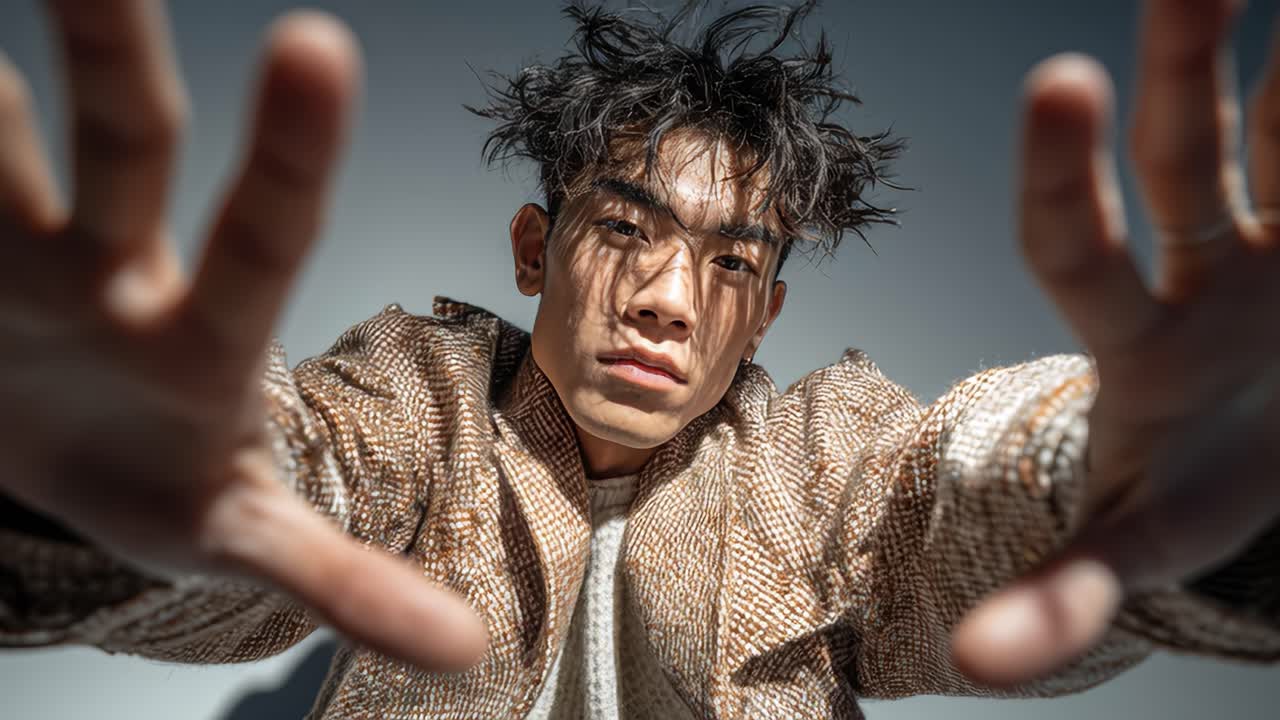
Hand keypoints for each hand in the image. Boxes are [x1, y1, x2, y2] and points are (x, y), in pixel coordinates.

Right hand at [0, 1, 484, 670]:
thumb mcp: (248, 535)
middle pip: (119, 151)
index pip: (263, 235)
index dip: (291, 154)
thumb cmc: (168, 481)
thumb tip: (467, 650)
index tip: (316, 44)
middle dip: (108, 54)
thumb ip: (343, 581)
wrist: (61, 458)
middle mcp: (110, 268)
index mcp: (203, 335)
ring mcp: (14, 259)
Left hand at [950, 0, 1279, 686]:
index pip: (1077, 246)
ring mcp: (1278, 252)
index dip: (1064, 175)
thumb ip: (1063, 597)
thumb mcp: (1135, 545)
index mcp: (1136, 338)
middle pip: (1187, 162)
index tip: (1058, 78)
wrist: (1252, 467)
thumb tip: (973, 670)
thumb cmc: (1182, 493)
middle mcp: (1202, 274)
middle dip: (1185, 69)